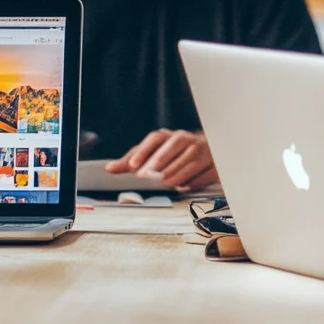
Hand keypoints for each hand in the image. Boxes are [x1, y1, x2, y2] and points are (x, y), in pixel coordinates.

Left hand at [104, 129, 218, 190]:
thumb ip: (132, 161)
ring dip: (177, 171)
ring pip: (190, 157)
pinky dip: (195, 179)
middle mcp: (186, 139)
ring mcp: (203, 149)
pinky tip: (185, 186)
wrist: (207, 153)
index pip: (156, 137)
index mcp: (170, 136)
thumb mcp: (152, 156)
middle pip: (174, 144)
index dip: (145, 150)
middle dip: (161, 159)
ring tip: (165, 182)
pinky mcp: (214, 162)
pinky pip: (206, 170)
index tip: (134, 165)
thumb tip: (109, 169)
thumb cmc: (174, 156)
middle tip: (149, 175)